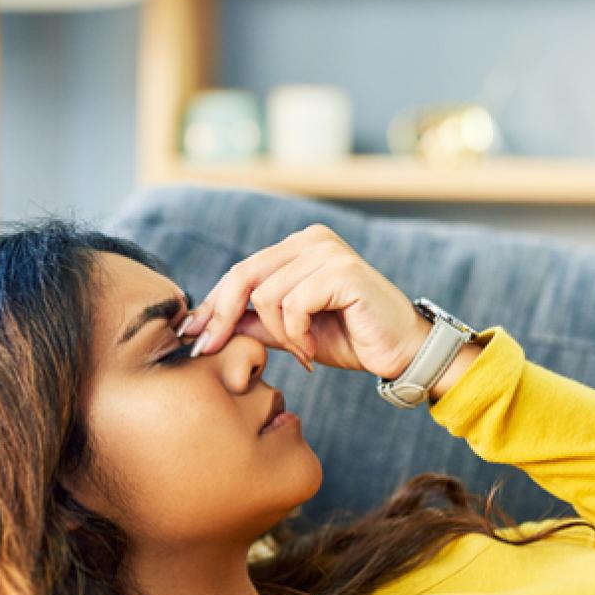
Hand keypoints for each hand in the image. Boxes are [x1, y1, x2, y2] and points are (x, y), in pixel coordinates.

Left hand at [180, 223, 430, 379]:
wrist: (403, 353)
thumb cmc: (352, 341)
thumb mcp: (292, 333)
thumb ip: (256, 322)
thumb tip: (208, 325)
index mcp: (299, 248)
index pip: (242, 271)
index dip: (212, 304)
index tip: (191, 335)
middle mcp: (312, 240)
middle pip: (244, 275)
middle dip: (222, 317)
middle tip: (210, 350)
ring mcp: (328, 251)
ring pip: (267, 295)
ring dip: (279, 335)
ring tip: (302, 354)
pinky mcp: (342, 270)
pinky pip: (293, 304)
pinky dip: (297, 335)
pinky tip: (313, 351)